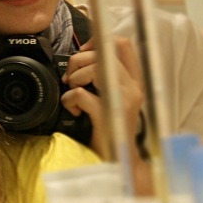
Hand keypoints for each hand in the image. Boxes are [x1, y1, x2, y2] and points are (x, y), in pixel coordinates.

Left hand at [60, 37, 142, 155]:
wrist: (119, 160)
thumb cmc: (110, 127)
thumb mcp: (112, 98)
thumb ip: (103, 77)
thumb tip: (81, 56)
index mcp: (134, 80)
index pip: (122, 44)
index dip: (98, 42)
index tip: (84, 55)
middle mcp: (132, 87)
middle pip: (101, 54)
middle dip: (77, 62)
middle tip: (71, 80)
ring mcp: (122, 101)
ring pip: (92, 69)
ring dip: (74, 79)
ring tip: (73, 94)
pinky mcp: (108, 115)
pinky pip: (81, 94)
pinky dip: (69, 99)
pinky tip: (73, 110)